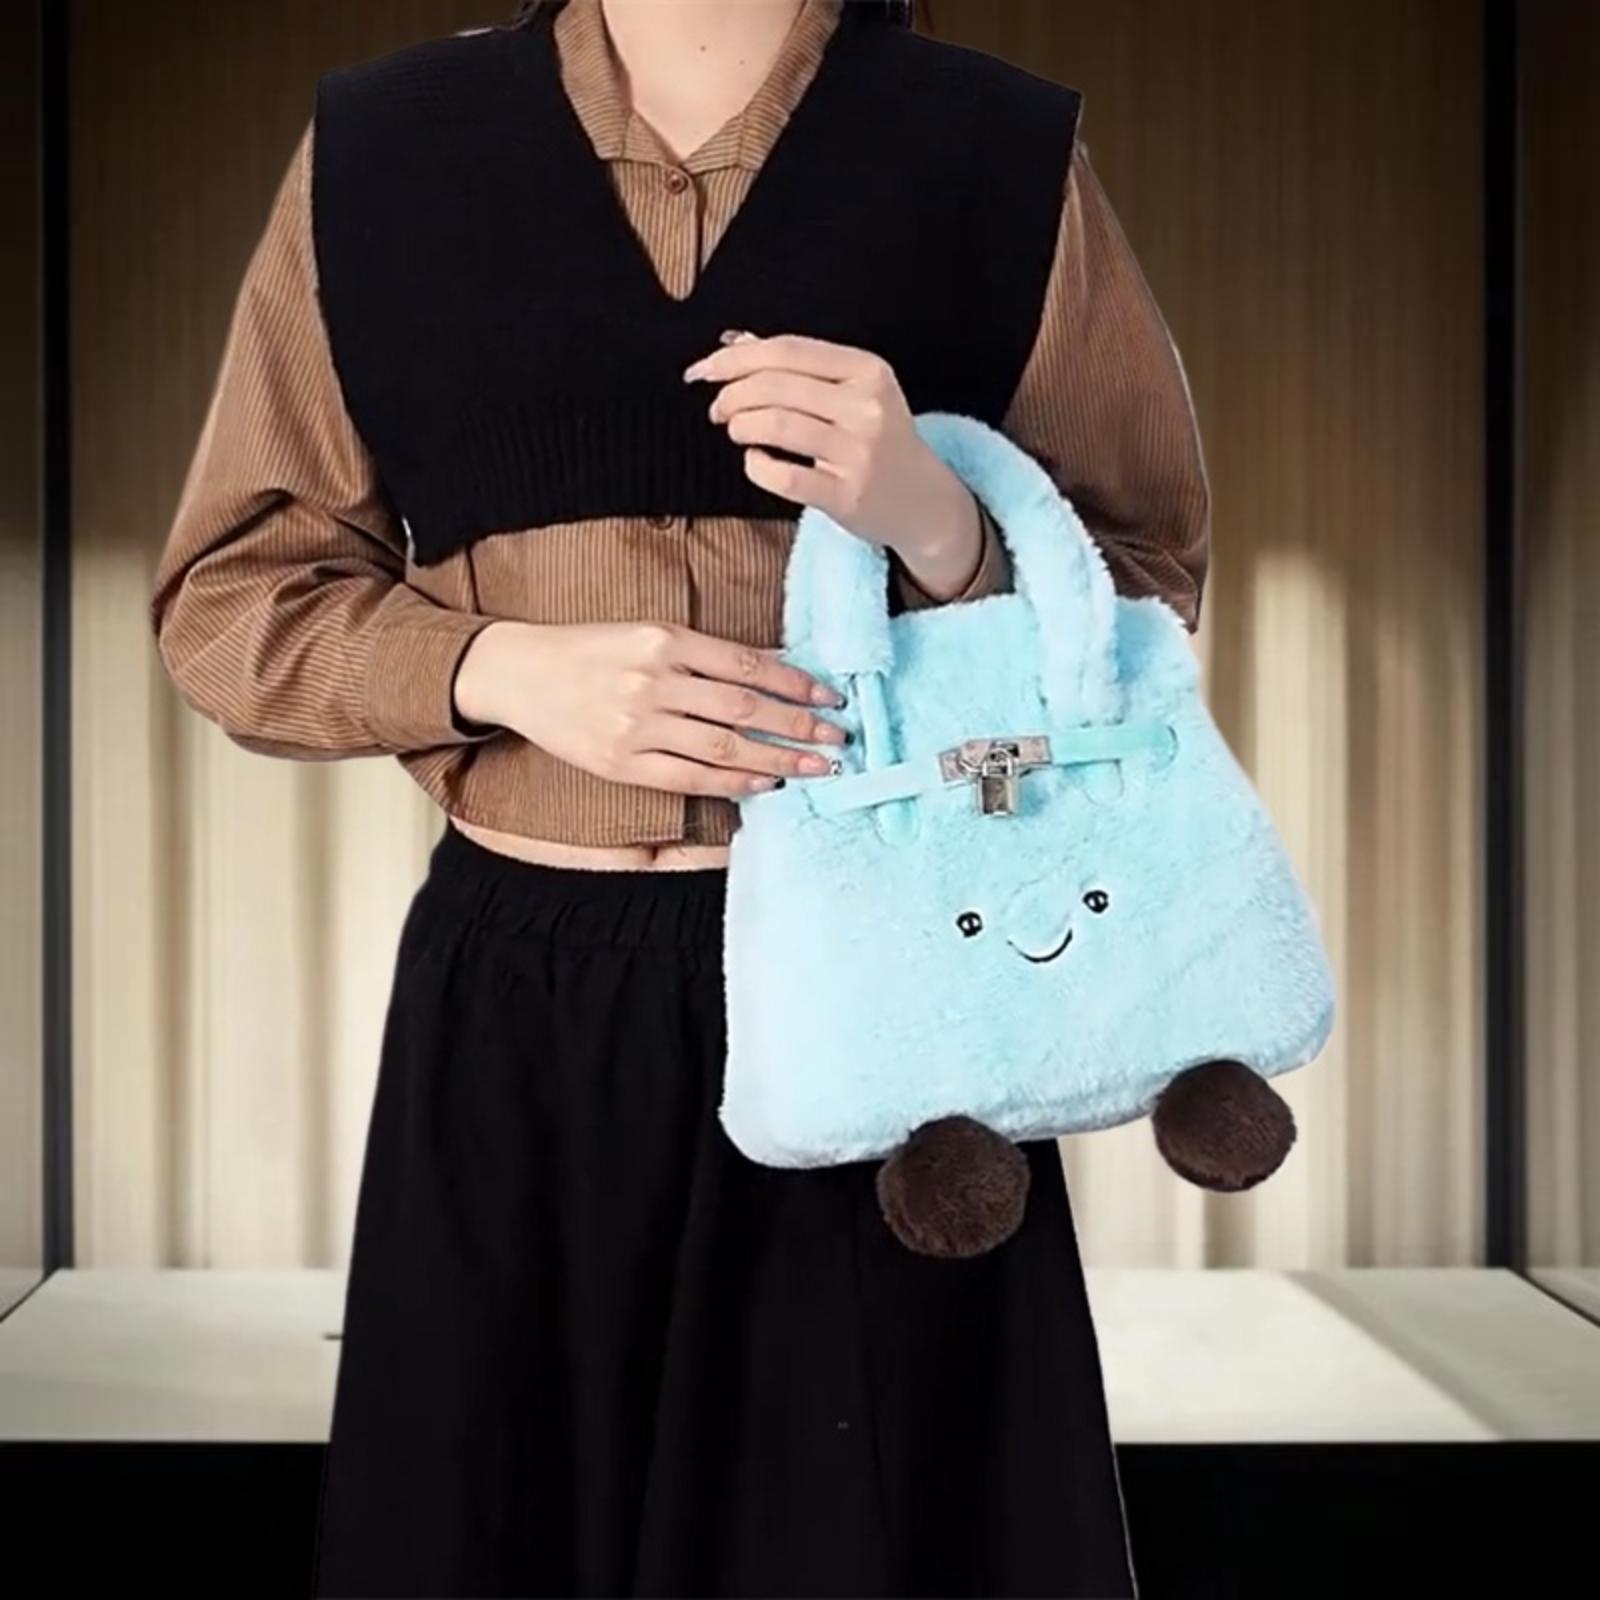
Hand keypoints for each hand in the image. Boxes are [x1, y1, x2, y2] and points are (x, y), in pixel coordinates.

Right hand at [453, 619, 849, 797]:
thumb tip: (771, 669)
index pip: (748, 664)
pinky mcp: (621, 762)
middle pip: (744, 708)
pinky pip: (689, 778)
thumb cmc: (592, 650)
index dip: (796, 682)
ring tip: (816, 767)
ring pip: (724, 748)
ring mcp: (637, 726)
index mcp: (666, 640)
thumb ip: (704, 653)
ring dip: (777, 759)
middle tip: (839, 738)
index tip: (831, 696)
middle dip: (799, 725)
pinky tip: (765, 783)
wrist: (520, 672)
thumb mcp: (647, 632)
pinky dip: (733, 783)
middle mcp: (655, 681)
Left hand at [684, 331, 985, 599]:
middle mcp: (866, 407)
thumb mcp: (853, 391)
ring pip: (777, 426)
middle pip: (776, 386)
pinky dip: (756, 466)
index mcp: (867, 370)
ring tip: (736, 431)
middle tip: (718, 409)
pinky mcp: (847, 496)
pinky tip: (756, 461)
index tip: (703, 370)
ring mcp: (859, 453)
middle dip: (732, 395)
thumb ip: (798, 366)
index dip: (735, 358)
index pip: (788, 350)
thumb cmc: (879, 440)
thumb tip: (733, 342)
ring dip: (741, 426)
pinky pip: (784, 476)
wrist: (924, 501)